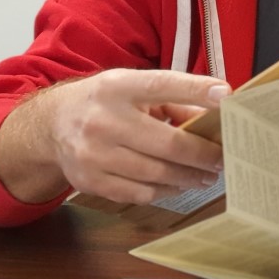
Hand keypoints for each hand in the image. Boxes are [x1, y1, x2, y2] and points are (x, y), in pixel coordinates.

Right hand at [29, 69, 229, 204]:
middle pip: (167, 143)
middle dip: (202, 154)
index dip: (196, 90)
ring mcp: (93, 154)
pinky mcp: (89, 181)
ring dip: (188, 177)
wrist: (51, 124)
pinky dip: (165, 191)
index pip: (162, 85)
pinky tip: (177, 185)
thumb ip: (173, 99)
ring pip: (156, 174)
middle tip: (222, 159)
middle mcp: (103, 120)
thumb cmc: (105, 102)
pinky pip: (139, 193)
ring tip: (206, 176)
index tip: (227, 98)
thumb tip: (214, 115)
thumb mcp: (133, 88)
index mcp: (117, 87)